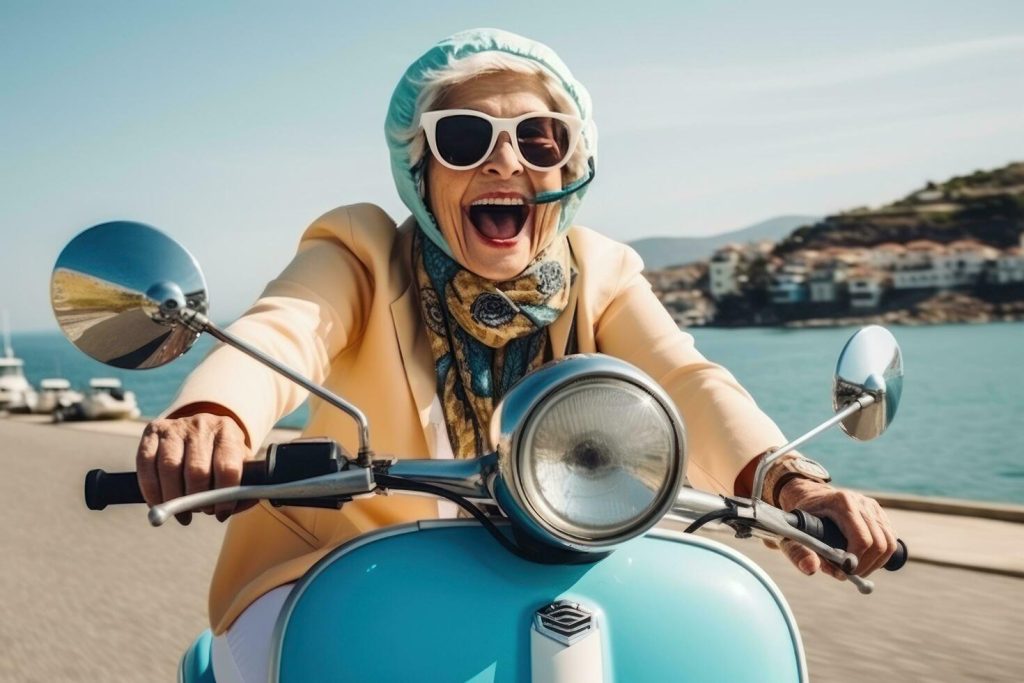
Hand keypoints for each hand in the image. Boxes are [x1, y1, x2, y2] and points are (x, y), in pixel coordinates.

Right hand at [136, 413, 252, 524]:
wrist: (202, 430)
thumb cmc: (223, 455)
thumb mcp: (241, 464)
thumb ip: (246, 486)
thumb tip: (238, 506)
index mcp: (228, 432)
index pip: (228, 467)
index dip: (224, 495)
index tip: (221, 512)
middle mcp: (202, 425)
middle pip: (196, 470)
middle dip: (197, 500)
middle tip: (201, 511)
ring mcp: (175, 426)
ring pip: (169, 468)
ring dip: (173, 499)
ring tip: (181, 513)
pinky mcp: (152, 431)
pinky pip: (146, 464)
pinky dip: (151, 490)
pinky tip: (159, 503)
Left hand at [773, 478, 897, 580]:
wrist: (807, 497)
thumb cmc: (799, 518)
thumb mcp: (790, 534)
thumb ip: (798, 552)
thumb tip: (811, 569)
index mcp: (841, 503)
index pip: (862, 539)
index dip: (857, 561)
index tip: (845, 572)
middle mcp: (861, 502)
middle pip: (880, 543)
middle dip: (867, 565)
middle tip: (851, 574)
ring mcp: (872, 506)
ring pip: (890, 543)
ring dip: (876, 563)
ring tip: (857, 569)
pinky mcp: (879, 513)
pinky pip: (890, 539)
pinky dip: (880, 555)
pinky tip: (863, 558)